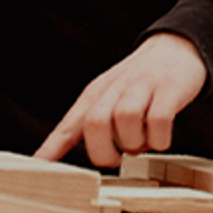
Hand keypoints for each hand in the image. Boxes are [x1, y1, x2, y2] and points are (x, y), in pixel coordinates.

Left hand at [34, 32, 206, 167]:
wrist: (176, 46)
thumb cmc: (140, 82)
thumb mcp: (110, 96)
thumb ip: (92, 124)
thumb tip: (67, 156)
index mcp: (97, 93)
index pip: (69, 125)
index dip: (52, 147)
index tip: (36, 167)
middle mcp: (116, 88)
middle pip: (95, 123)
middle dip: (105, 152)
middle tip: (119, 157)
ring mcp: (143, 86)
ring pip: (126, 120)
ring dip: (136, 143)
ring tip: (145, 141)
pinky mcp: (169, 89)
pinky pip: (159, 120)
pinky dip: (159, 138)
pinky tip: (161, 136)